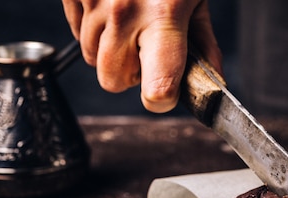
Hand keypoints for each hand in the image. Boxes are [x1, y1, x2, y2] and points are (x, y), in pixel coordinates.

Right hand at [61, 0, 222, 112]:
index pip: (157, 89)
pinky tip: (112, 8)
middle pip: (113, 80)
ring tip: (131, 21)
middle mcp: (124, 11)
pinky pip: (76, 31)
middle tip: (146, 50)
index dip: (162, 98)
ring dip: (110, 50)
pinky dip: (93, 29)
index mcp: (164, 16)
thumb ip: (204, 46)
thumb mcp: (197, 2)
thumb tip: (211, 84)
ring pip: (91, 58)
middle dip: (130, 75)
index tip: (166, 92)